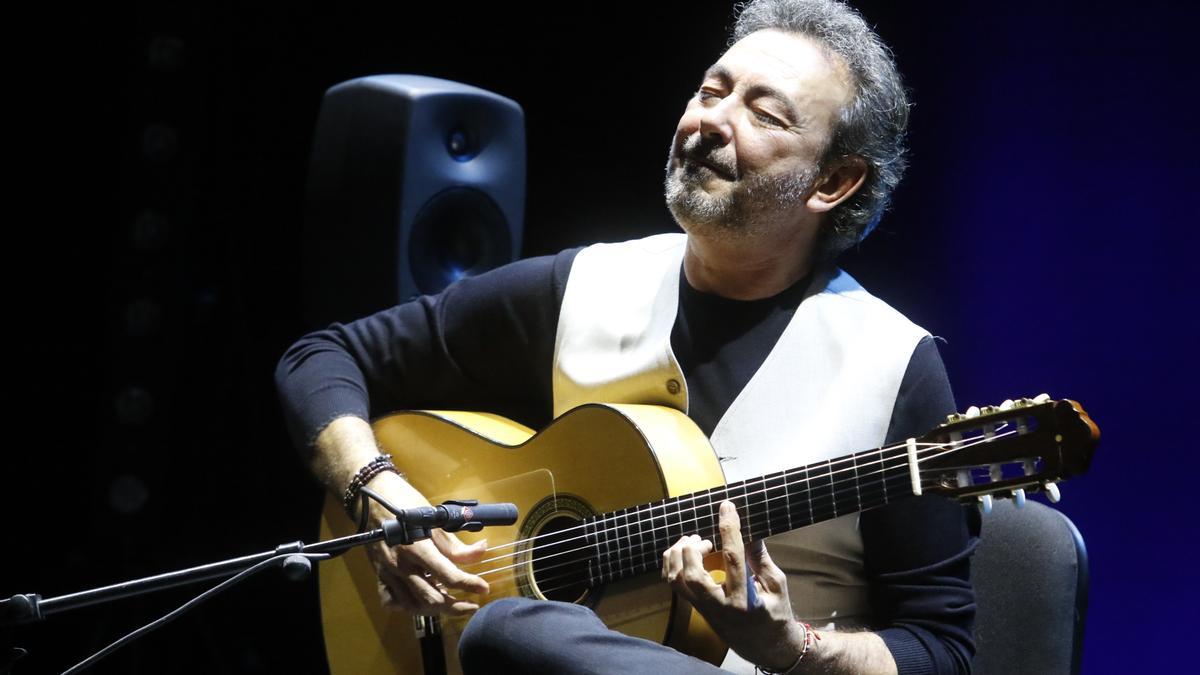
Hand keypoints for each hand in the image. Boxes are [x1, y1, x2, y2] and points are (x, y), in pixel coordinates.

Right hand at [362, 471, 489, 614]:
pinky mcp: (379, 575)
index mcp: (417, 548)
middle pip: (431, 599)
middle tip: (471, 604)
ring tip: (451, 603)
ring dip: (435, 609)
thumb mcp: (434, 518)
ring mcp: (387, 573)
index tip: (484, 589)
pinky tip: (420, 600)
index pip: (448, 576)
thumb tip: (482, 550)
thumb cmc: (405, 503)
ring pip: (413, 606)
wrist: (372, 500)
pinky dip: (408, 606)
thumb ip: (455, 544)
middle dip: (455, 606)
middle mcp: (401, 566)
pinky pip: (392, 602)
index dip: (470, 585)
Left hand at [662, 501, 805, 670]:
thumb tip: (749, 528)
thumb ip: (760, 558)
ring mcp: (705, 610)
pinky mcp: (697, 609)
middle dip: (692, 549)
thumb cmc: (776, 614)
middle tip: (703, 538)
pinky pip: (675, 585)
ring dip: (678, 555)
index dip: (729, 529)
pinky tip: (686, 553)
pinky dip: (674, 564)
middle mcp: (720, 607)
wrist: (766, 647)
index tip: (727, 506)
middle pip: (692, 575)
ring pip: (677, 581)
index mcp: (745, 601)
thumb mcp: (776, 585)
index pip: (733, 559)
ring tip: (692, 542)